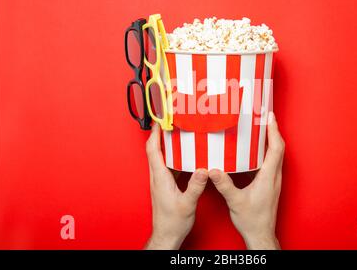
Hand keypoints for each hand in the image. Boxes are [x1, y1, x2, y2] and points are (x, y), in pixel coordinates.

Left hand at [145, 124, 207, 249]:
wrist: (166, 235)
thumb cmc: (173, 222)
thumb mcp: (187, 204)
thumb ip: (195, 186)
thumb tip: (203, 169)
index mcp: (160, 178)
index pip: (153, 150)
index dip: (154, 133)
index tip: (160, 120)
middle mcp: (157, 177)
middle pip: (154, 150)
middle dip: (160, 134)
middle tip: (169, 121)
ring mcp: (160, 181)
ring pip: (160, 157)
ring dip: (166, 144)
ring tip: (177, 133)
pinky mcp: (165, 185)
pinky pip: (167, 166)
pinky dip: (173, 156)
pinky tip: (184, 155)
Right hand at [209, 112, 283, 249]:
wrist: (260, 234)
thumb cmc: (252, 220)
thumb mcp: (235, 201)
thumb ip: (224, 185)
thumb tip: (213, 170)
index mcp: (268, 177)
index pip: (276, 148)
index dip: (274, 131)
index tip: (270, 117)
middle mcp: (274, 176)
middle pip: (279, 148)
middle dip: (273, 131)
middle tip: (265, 117)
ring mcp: (274, 180)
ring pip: (276, 155)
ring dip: (271, 140)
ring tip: (261, 129)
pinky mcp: (270, 184)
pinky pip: (272, 162)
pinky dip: (267, 151)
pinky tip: (256, 151)